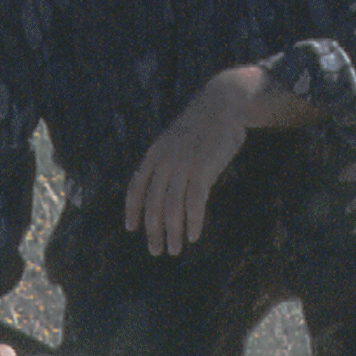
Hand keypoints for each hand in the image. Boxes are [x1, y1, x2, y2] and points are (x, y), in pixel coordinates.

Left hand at [124, 66, 275, 254]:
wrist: (223, 104)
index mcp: (154, 154)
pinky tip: (194, 236)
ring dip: (173, 232)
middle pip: (153, 204)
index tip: (131, 229)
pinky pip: (194, 203)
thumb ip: (166, 161)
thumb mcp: (175, 141)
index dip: (132, 210)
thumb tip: (164, 186)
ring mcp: (182, 166)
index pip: (135, 187)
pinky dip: (193, 222)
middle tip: (156, 251)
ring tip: (175, 249)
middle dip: (153, 231)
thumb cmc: (202, 125)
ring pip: (171, 208)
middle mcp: (164, 162)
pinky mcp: (202, 170)